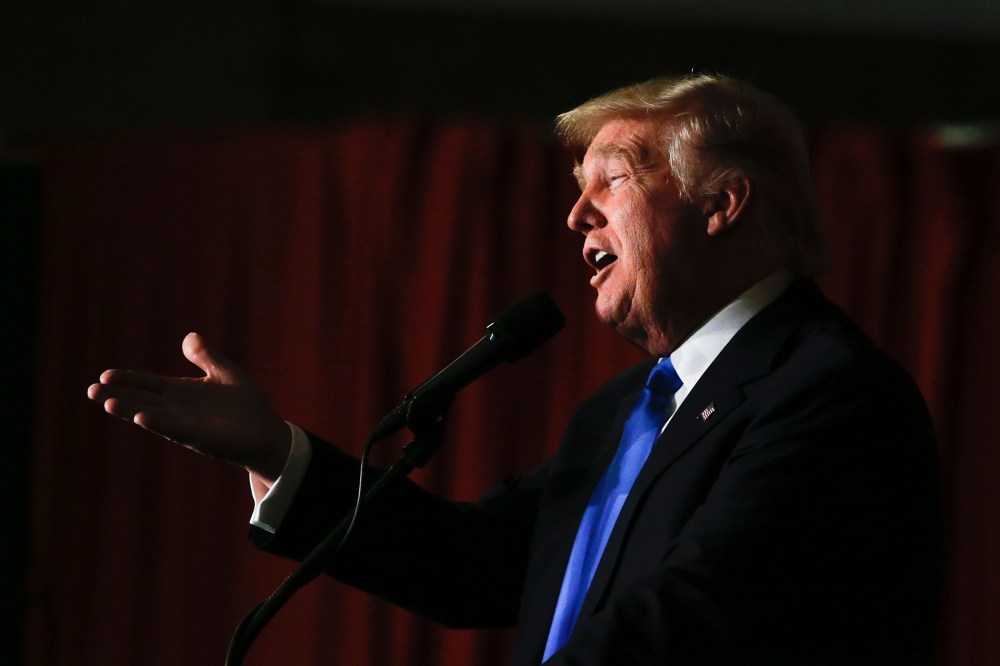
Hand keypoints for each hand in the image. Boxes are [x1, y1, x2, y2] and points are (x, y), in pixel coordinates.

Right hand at [87, 332, 290, 482]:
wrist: (266, 431)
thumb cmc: (245, 404)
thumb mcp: (225, 372)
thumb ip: (206, 356)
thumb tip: (190, 336)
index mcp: (181, 391)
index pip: (148, 383)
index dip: (127, 379)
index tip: (105, 375)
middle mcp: (177, 409)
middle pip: (141, 400)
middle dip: (117, 396)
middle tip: (91, 391)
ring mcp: (185, 424)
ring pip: (152, 415)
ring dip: (130, 410)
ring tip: (108, 403)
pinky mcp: (198, 437)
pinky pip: (174, 429)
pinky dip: (158, 423)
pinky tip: (141, 417)